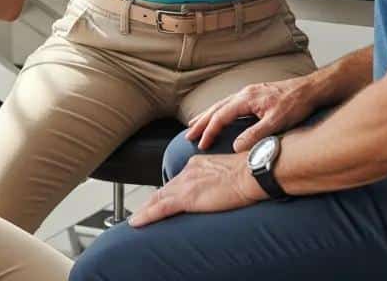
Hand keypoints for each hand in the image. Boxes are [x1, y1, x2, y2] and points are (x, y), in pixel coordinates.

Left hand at [129, 153, 263, 227]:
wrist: (251, 173)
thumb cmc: (248, 173)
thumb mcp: (229, 173)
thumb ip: (219, 179)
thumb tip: (222, 189)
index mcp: (198, 164)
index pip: (177, 181)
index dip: (166, 193)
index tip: (159, 201)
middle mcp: (188, 171)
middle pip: (164, 189)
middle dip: (151, 202)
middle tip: (140, 214)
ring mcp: (186, 184)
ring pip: (158, 199)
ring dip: (145, 210)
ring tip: (135, 220)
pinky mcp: (186, 197)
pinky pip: (160, 208)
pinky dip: (146, 216)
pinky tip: (136, 222)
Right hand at [186, 77, 317, 151]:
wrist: (310, 90)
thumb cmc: (295, 105)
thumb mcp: (276, 122)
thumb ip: (255, 134)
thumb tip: (235, 147)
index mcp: (247, 98)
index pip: (221, 115)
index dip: (210, 131)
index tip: (201, 144)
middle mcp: (245, 93)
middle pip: (217, 107)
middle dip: (202, 121)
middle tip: (188, 134)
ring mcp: (250, 92)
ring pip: (223, 104)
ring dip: (209, 115)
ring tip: (196, 124)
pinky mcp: (256, 95)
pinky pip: (231, 103)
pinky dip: (220, 111)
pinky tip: (221, 117)